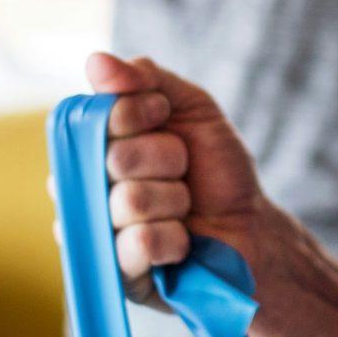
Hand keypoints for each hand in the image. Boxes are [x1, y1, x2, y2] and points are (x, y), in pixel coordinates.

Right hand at [85, 51, 294, 293]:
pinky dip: (174, 237)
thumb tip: (95, 61)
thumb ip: (145, 79)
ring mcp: (99, 233)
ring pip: (128, 200)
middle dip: (167, 159)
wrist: (250, 227)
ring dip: (175, 200)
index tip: (165, 116)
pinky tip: (182, 242)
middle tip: (183, 171)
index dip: (136, 114)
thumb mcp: (191, 109)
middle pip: (114, 158)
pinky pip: (139, 243)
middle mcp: (87, 188)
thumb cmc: (215, 170)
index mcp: (95, 147)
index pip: (91, 118)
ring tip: (184, 210)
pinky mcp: (117, 275)